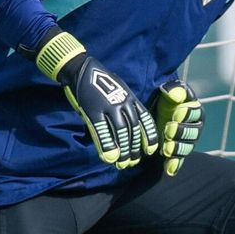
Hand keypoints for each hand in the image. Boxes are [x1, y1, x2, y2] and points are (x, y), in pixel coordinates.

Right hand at [35, 29, 157, 167]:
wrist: (83, 69)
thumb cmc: (102, 82)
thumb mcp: (120, 90)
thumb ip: (126, 105)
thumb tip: (132, 125)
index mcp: (131, 98)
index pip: (145, 119)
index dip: (150, 136)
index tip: (151, 151)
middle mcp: (123, 102)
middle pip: (133, 129)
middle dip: (134, 148)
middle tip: (133, 162)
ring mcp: (108, 106)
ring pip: (120, 131)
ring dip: (122, 150)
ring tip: (122, 163)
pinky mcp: (93, 110)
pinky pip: (102, 130)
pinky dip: (106, 145)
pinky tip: (108, 157)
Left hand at [150, 80, 203, 175]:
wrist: (154, 115)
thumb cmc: (163, 100)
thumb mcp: (167, 91)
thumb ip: (174, 90)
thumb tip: (174, 95)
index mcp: (195, 110)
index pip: (195, 113)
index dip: (187, 114)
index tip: (176, 114)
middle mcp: (194, 127)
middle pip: (193, 132)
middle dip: (181, 132)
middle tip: (168, 131)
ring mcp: (187, 142)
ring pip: (187, 147)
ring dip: (177, 148)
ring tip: (166, 149)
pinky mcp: (178, 153)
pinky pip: (179, 160)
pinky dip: (174, 165)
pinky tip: (169, 169)